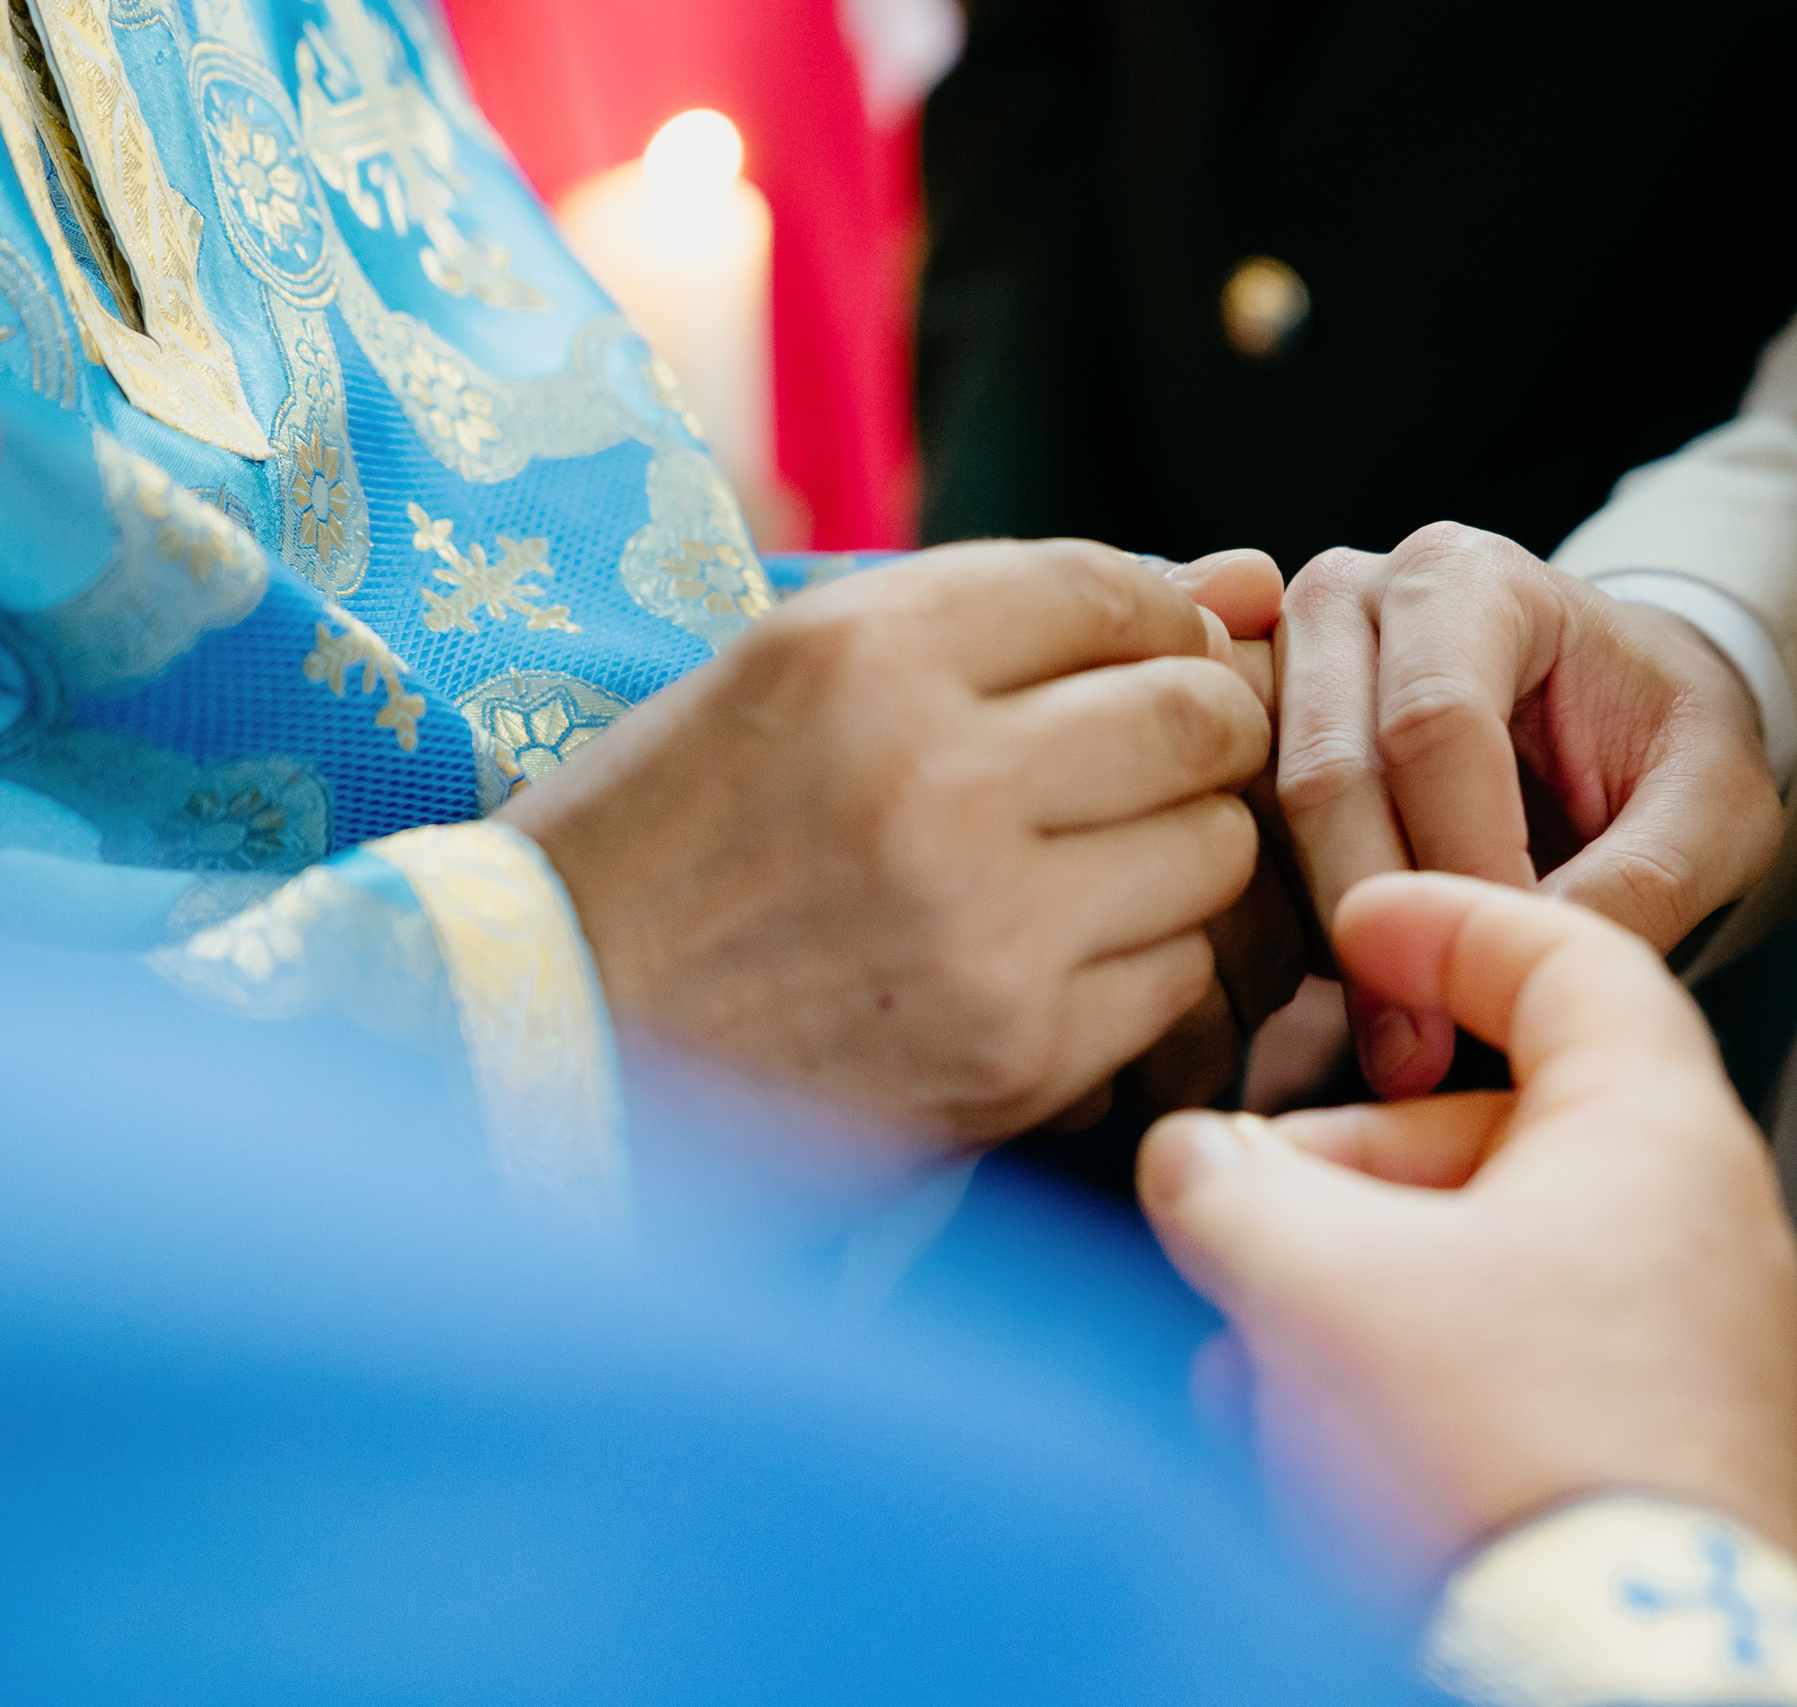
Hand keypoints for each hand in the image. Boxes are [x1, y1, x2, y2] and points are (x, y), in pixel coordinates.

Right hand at [500, 539, 1270, 1150]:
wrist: (543, 1043)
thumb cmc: (665, 839)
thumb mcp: (788, 676)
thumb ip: (1012, 619)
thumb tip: (1254, 580)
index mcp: (861, 648)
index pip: (1115, 587)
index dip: (1156, 623)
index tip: (1136, 664)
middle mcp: (935, 772)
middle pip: (1199, 714)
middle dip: (1203, 733)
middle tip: (1153, 768)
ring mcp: (982, 925)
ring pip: (1213, 849)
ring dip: (1180, 855)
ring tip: (1090, 870)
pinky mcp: (1013, 1057)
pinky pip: (1175, 979)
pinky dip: (1143, 970)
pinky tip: (1057, 966)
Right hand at [1138, 872, 1796, 1581]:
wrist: (1611, 1676)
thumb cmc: (1521, 1471)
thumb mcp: (1322, 1289)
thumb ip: (1234, 1192)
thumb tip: (1192, 1161)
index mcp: (1652, 1138)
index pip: (1568, 960)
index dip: (1448, 924)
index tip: (1370, 921)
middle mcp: (1690, 1232)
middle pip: (1488, 1130)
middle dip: (1338, 1165)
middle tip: (1245, 1194)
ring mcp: (1678, 1350)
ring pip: (1481, 1260)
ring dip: (1348, 1287)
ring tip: (1254, 1348)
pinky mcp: (1645, 1453)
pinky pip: (1505, 1364)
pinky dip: (1398, 1372)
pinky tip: (1304, 1435)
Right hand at [1277, 522, 1781, 1094]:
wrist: (1607, 710)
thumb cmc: (1663, 743)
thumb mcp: (1718, 807)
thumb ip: (1645, 877)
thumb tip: (1526, 952)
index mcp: (1469, 580)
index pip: (1435, 723)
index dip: (1468, 863)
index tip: (1512, 975)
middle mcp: (1350, 600)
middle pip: (1330, 773)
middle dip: (1381, 924)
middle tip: (1424, 1058)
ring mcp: (1279, 667)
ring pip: (1269, 820)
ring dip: (1329, 943)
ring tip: (1401, 1047)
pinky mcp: (1244, 742)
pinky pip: (1239, 844)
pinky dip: (1291, 931)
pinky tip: (1358, 1000)